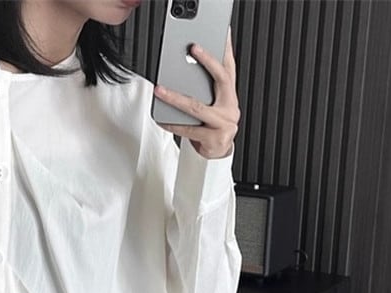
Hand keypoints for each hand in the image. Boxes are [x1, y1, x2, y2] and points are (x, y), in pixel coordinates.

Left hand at [153, 28, 239, 159]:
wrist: (218, 153)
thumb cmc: (212, 126)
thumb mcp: (214, 105)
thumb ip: (206, 91)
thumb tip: (182, 74)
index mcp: (230, 95)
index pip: (228, 68)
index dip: (221, 52)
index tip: (207, 41)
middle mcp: (230, 106)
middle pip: (220, 78)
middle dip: (207, 61)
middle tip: (194, 50)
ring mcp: (224, 122)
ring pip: (196, 107)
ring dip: (175, 98)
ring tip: (160, 91)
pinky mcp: (214, 137)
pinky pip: (188, 129)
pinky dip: (172, 124)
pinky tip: (161, 119)